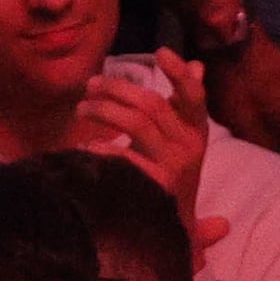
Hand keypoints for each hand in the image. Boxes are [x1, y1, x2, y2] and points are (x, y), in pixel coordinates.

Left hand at [72, 51, 214, 223]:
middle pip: (152, 104)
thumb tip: (197, 65)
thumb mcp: (184, 137)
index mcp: (197, 130)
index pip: (195, 96)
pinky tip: (85, 147)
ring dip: (104, 111)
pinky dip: (102, 150)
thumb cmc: (173, 174)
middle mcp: (189, 146)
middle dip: (117, 89)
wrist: (173, 227)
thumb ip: (187, 102)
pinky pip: (125, 159)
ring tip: (82, 109)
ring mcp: (173, 166)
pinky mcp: (155, 186)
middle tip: (91, 85)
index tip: (161, 53)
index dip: (180, 73)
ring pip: (136, 123)